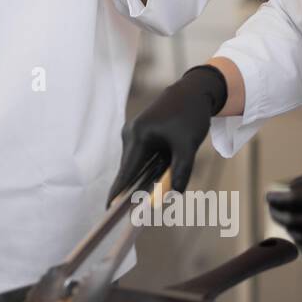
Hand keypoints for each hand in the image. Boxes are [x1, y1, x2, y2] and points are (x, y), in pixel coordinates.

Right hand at [110, 65, 226, 200]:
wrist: (192, 91)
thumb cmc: (190, 116)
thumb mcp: (188, 146)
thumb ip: (180, 172)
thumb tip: (173, 196)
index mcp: (138, 136)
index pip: (126, 171)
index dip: (118, 191)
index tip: (109, 208)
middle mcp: (130, 134)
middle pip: (129, 169)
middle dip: (134, 187)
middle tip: (138, 209)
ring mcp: (133, 133)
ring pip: (136, 163)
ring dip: (144, 176)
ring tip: (156, 188)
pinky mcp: (139, 133)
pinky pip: (140, 156)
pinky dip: (147, 167)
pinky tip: (161, 169)